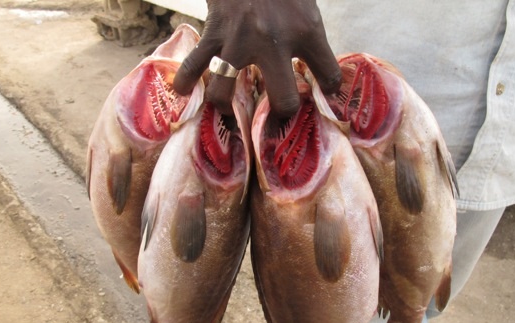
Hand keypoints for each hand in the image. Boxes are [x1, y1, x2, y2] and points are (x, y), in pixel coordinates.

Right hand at [173, 0, 341, 116]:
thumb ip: (312, 43)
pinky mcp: (214, 34)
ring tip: (227, 112)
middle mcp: (273, 42)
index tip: (325, 92)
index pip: (328, 73)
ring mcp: (238, 42)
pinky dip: (186, 80)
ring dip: (226, 108)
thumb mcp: (307, 11)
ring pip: (225, 93)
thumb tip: (321, 76)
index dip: (330, 88)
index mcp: (305, 31)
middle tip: (276, 120)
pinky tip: (184, 91)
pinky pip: (194, 64)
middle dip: (281, 116)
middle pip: (283, 100)